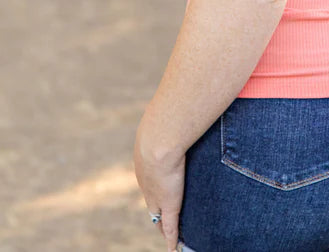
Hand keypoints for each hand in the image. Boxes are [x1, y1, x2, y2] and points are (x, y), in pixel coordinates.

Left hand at [134, 113, 185, 251]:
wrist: (161, 136)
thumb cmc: (166, 121)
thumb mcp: (167, 118)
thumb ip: (176, 112)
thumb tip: (183, 92)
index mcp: (145, 162)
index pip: (151, 180)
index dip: (156, 188)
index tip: (161, 191)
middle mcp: (147, 182)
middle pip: (153, 202)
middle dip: (158, 210)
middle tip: (163, 218)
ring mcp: (157, 195)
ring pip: (161, 216)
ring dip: (165, 226)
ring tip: (172, 232)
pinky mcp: (170, 205)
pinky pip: (171, 227)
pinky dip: (172, 238)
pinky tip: (174, 247)